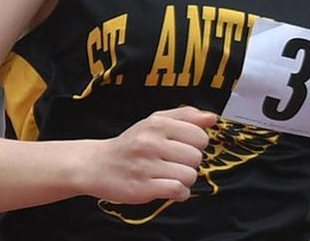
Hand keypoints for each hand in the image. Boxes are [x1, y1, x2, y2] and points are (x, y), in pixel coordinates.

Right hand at [90, 106, 217, 203]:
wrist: (97, 165)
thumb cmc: (132, 143)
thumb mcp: (155, 121)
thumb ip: (186, 116)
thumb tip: (212, 118)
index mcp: (157, 124)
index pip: (200, 136)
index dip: (197, 144)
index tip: (184, 147)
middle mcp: (151, 143)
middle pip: (196, 157)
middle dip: (189, 163)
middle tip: (173, 163)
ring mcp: (146, 166)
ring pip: (189, 175)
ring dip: (184, 179)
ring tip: (170, 175)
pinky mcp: (142, 188)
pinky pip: (177, 190)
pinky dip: (179, 192)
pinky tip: (169, 187)